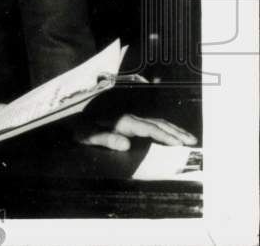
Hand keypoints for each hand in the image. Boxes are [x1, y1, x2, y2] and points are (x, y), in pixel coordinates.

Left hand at [75, 113, 197, 150]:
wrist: (69, 117)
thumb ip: (106, 139)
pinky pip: (151, 123)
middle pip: (157, 123)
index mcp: (122, 121)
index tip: (179, 144)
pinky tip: (170, 133)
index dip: (164, 135)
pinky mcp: (128, 120)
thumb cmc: (78, 128)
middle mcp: (128, 117)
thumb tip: (126, 145)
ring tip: (188, 138)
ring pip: (156, 121)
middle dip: (176, 132)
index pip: (148, 128)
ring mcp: (129, 118)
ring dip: (173, 129)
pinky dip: (164, 128)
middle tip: (193, 141)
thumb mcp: (87, 135)